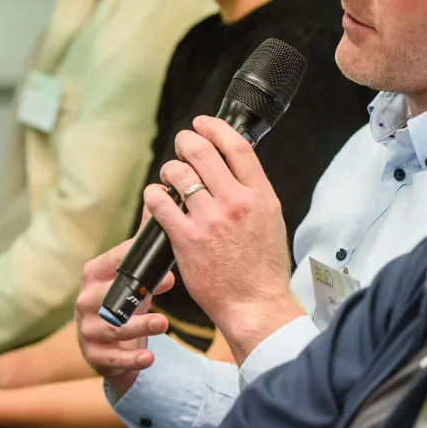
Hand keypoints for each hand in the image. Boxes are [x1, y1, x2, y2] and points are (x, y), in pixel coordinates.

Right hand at [74, 236, 173, 397]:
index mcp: (94, 276)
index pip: (110, 263)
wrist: (113, 347)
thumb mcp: (132, 275)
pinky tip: (149, 358)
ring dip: (140, 326)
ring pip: (112, 328)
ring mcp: (87, 330)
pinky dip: (132, 359)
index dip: (135, 260)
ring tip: (164, 323)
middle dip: (135, 293)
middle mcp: (85, 302)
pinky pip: (112, 358)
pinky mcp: (95, 356)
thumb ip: (142, 246)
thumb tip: (156, 201)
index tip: (162, 261)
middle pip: (107, 296)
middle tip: (167, 286)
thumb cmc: (125, 301)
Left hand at [148, 116, 300, 360]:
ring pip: (179, 174)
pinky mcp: (186, 238)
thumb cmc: (263, 268)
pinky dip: (155, 194)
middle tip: (181, 145)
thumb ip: (253, 194)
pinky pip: (161, 203)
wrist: (255, 303)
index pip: (237, 147)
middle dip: (186, 142)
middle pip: (203, 153)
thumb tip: (233, 172)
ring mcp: (210, 220)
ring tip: (169, 175)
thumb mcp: (271, 221)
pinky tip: (157, 197)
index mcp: (260, 196)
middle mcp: (235, 202)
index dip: (216, 128)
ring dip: (169, 169)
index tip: (204, 124)